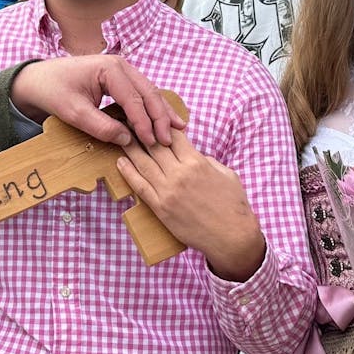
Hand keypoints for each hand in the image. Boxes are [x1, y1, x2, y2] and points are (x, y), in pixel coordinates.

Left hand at [10, 55, 183, 146]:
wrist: (38, 79)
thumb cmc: (53, 91)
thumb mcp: (73, 112)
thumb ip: (100, 126)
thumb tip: (127, 140)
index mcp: (110, 69)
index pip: (134, 99)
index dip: (144, 123)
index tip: (150, 142)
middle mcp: (121, 65)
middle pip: (148, 92)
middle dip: (160, 117)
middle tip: (169, 139)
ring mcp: (122, 70)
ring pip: (148, 92)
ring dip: (161, 112)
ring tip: (177, 129)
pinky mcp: (120, 79)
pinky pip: (141, 94)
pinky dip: (152, 108)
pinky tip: (163, 120)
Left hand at [115, 132, 264, 280]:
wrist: (231, 236)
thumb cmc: (233, 205)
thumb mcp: (226, 173)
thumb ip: (206, 160)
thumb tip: (191, 154)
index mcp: (197, 162)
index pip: (173, 136)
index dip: (161, 124)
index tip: (151, 116)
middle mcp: (180, 173)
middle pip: (154, 146)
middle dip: (141, 130)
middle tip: (129, 119)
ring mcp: (168, 191)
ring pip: (143, 163)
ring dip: (130, 148)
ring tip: (120, 136)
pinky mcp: (161, 208)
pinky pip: (140, 187)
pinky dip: (128, 173)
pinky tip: (120, 162)